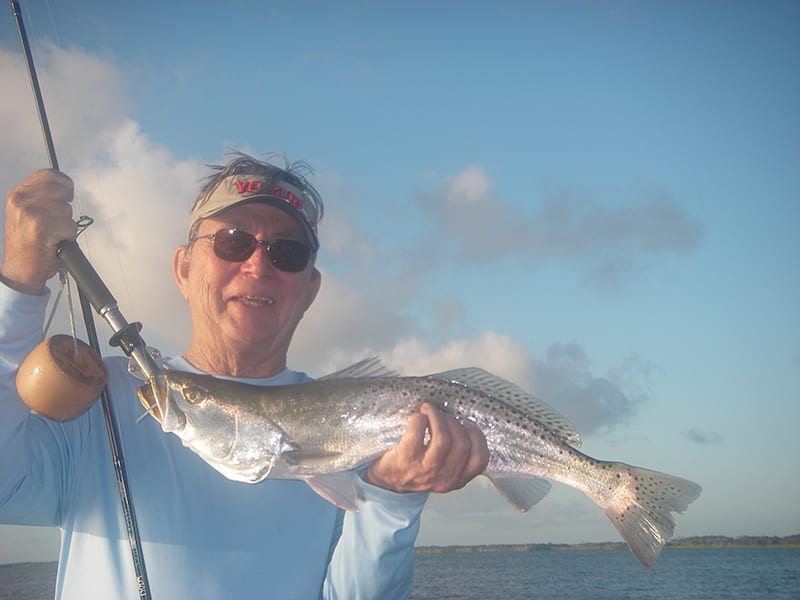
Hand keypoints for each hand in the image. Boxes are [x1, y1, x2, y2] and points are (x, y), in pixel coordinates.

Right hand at [1, 169, 76, 293]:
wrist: (20, 270)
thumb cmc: (28, 245)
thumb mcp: (26, 214)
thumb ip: (40, 199)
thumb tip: (64, 190)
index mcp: (17, 195)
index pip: (47, 175)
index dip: (64, 183)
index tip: (68, 194)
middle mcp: (21, 200)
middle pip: (61, 192)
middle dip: (65, 209)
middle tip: (56, 223)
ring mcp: (31, 212)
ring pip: (67, 210)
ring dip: (66, 225)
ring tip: (52, 235)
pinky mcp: (41, 226)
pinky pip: (70, 226)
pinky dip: (68, 236)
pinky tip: (55, 243)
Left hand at [364, 403, 489, 492]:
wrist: (384, 481)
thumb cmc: (414, 469)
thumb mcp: (442, 470)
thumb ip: (456, 455)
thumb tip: (463, 423)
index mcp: (456, 479)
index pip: (480, 461)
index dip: (477, 437)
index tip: (467, 424)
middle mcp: (443, 477)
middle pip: (462, 444)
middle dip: (454, 422)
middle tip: (442, 415)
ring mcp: (424, 470)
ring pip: (443, 439)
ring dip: (437, 417)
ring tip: (429, 410)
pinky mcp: (406, 459)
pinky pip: (419, 432)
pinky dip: (420, 419)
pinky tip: (417, 417)